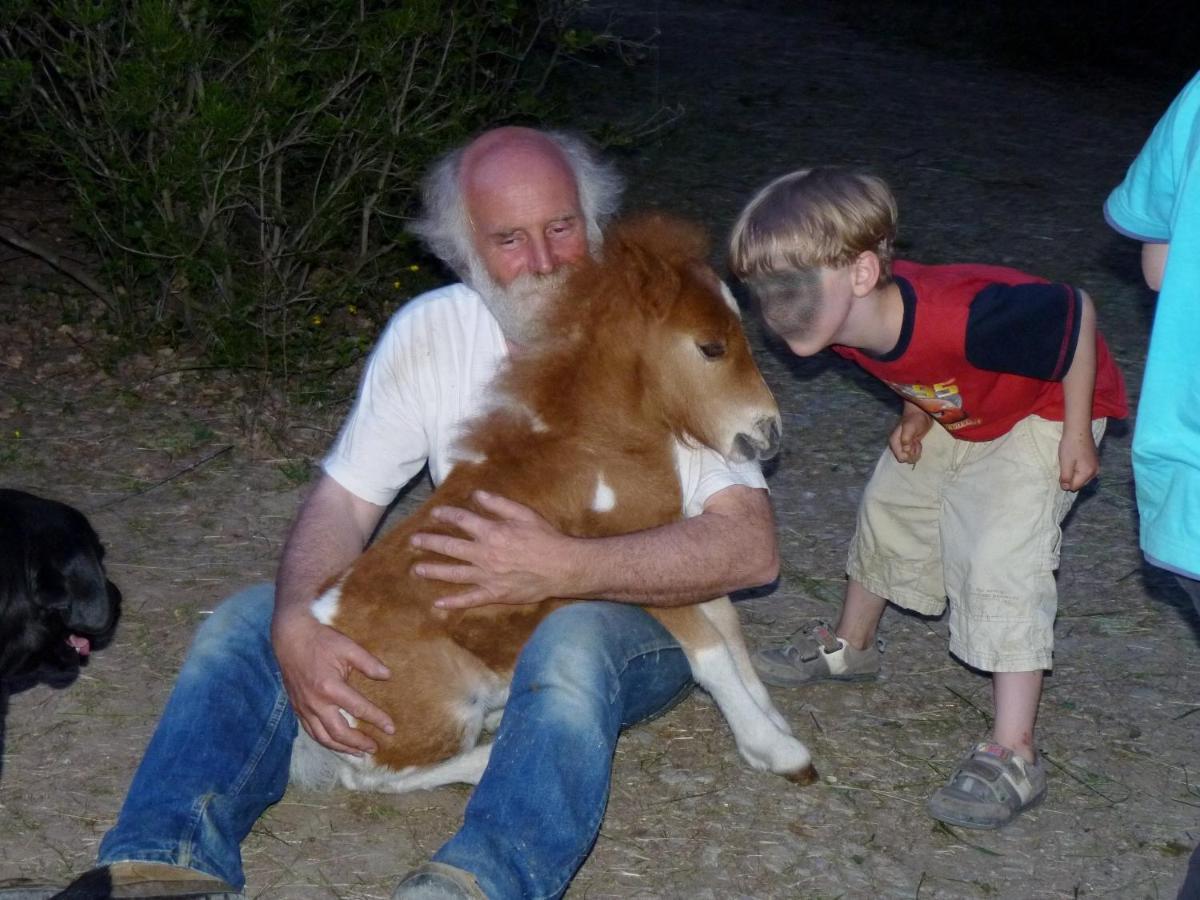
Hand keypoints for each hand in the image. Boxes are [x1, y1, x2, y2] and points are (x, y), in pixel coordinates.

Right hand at [271, 606, 393, 754]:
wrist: (290, 637)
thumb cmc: (320, 640)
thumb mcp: (348, 647)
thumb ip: (368, 663)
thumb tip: (387, 676)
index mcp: (330, 687)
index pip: (359, 709)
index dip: (377, 720)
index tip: (391, 729)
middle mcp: (316, 703)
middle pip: (339, 732)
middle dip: (358, 742)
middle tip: (375, 748)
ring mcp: (304, 708)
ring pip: (323, 737)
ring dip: (342, 748)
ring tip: (358, 753)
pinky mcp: (297, 708)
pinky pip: (311, 732)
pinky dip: (325, 741)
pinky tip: (336, 743)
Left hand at [410, 490, 571, 609]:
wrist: (561, 567)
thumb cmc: (545, 538)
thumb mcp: (524, 514)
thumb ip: (499, 504)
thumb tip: (477, 495)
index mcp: (492, 532)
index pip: (462, 520)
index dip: (446, 515)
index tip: (435, 513)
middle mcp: (484, 554)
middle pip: (450, 547)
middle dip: (430, 542)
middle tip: (414, 541)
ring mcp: (487, 576)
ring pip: (453, 573)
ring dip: (433, 570)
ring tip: (417, 569)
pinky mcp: (494, 593)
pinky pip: (470, 599)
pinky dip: (453, 602)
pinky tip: (437, 603)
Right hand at [888, 403, 933, 464]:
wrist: (921, 413)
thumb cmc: (914, 419)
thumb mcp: (909, 427)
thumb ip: (906, 439)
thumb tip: (906, 450)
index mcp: (894, 442)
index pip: (900, 458)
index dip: (909, 455)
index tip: (913, 445)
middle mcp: (897, 446)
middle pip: (905, 459)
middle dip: (913, 454)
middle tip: (916, 443)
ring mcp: (903, 446)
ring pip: (910, 458)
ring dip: (916, 452)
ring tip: (917, 441)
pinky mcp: (910, 446)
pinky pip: (913, 454)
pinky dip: (918, 450)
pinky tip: (918, 442)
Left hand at [1058, 429, 1098, 491]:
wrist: (1079, 429)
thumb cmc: (1071, 445)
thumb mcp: (1065, 463)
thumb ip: (1066, 477)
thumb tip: (1066, 489)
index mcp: (1088, 473)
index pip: (1074, 487)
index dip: (1065, 482)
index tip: (1062, 471)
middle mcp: (1095, 472)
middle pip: (1079, 483)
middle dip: (1070, 478)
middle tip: (1065, 465)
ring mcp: (1096, 466)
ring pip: (1081, 477)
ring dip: (1074, 473)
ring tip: (1070, 461)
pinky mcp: (1094, 461)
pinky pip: (1084, 470)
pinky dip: (1078, 468)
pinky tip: (1074, 459)